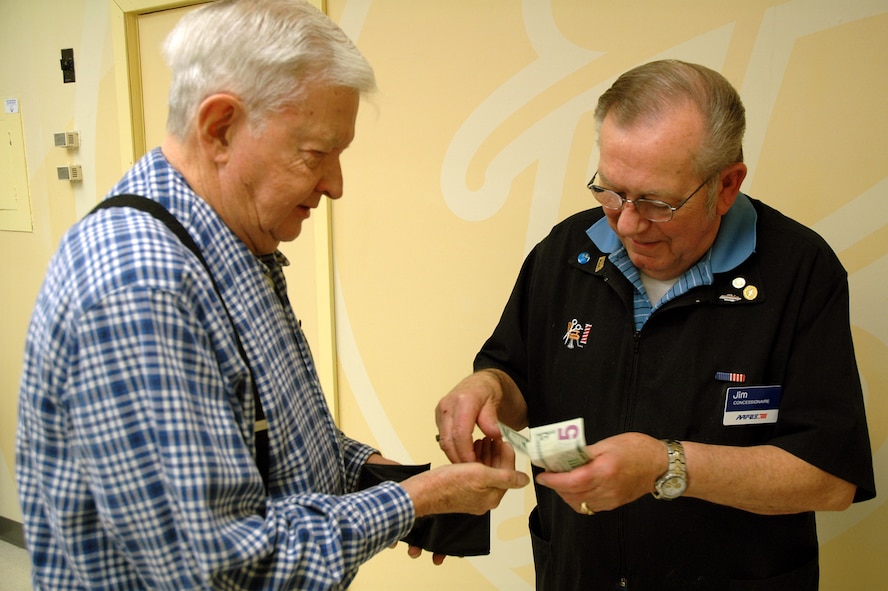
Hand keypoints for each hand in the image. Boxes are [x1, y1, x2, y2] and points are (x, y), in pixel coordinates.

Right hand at [400, 441, 529, 517]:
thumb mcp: (479, 475)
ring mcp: (471, 495)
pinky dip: (475, 461)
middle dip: (496, 454)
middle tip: (494, 438)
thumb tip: (524, 480)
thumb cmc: (447, 484)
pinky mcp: (460, 490)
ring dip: (485, 455)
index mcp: (491, 496)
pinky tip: (471, 450)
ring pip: (485, 472)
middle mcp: (483, 499)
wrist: (420, 493)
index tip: (504, 441)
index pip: (508, 474)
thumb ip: (504, 476)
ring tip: (483, 440)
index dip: (507, 455)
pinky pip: (473, 474)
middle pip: (497, 473)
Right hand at [436, 370, 526, 463]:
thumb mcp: (495, 401)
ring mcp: (441, 412)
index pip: (460, 433)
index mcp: (463, 401)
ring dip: (455, 456)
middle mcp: (447, 405)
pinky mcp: (440, 419)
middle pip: (448, 441)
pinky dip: (453, 450)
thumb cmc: (488, 390)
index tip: (476, 465)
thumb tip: (494, 434)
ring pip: (443, 442)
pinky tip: (465, 455)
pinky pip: (444, 439)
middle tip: (473, 472)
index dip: (466, 453)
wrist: (480, 382)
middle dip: (459, 459)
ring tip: (471, 466)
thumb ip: (492, 418)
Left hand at [535, 432, 664, 513]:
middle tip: (549, 474)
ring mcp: (611, 499)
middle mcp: (607, 489)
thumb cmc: (637, 449)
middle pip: (572, 495)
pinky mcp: (614, 504)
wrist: (661, 465)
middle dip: (556, 486)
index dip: (554, 480)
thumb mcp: (609, 443)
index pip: (572, 481)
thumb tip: (565, 456)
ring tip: (560, 481)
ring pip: (579, 504)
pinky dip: (577, 500)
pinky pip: (589, 507)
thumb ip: (586, 452)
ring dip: (565, 494)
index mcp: (605, 471)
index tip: (543, 475)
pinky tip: (575, 489)